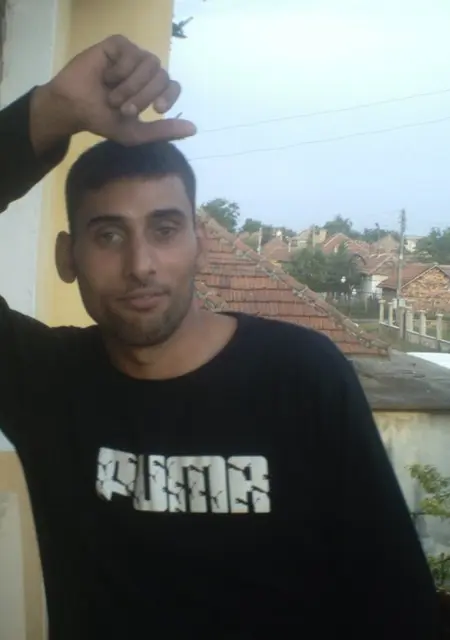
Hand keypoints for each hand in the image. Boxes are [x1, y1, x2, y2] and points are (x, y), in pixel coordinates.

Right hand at [31, 34, 194, 148]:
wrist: (74, 108)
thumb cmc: (103, 120)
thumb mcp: (136, 133)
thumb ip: (164, 131)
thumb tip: (193, 129)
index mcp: (152, 90)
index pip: (173, 86)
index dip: (168, 96)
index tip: (157, 110)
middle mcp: (145, 71)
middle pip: (162, 76)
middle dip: (144, 96)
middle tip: (125, 109)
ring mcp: (132, 56)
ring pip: (149, 63)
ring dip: (131, 85)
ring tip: (113, 96)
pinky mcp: (117, 45)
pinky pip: (130, 52)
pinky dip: (120, 69)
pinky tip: (106, 76)